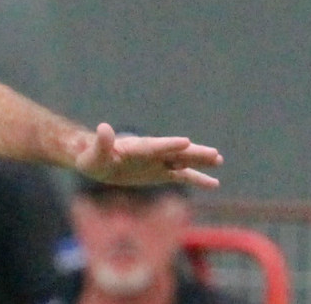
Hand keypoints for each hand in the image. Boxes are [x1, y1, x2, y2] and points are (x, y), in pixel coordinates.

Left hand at [75, 122, 222, 188]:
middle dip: (193, 153)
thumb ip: (101, 142)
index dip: (169, 144)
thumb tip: (103, 127)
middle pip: (175, 152)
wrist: (96, 161)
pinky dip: (197, 179)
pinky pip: (182, 176)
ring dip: (199, 161)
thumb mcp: (93, 154)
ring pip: (182, 161)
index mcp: (135, 148)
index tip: (185, 142)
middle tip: (214, 154)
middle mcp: (150, 153)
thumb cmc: (91, 157)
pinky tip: (214, 184)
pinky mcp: (159, 173)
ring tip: (219, 159)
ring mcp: (157, 163)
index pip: (154, 146)